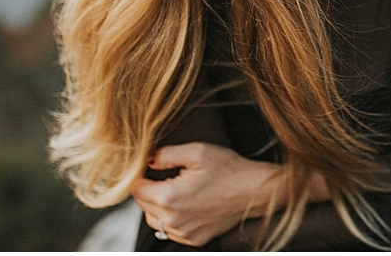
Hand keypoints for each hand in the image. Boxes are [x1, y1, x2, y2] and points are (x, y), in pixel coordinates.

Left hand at [131, 141, 285, 246]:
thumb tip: (148, 160)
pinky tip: (187, 205)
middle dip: (150, 190)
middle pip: (142, 205)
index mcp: (169, 197)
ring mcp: (184, 232)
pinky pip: (171, 231)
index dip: (142, 176)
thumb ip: (166, 154)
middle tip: (168, 177)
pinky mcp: (194, 238)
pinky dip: (172, 219)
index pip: (136, 189)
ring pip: (154, 221)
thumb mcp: (197, 151)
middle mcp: (173, 219)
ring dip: (158, 207)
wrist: (254, 190)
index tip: (152, 170)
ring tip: (176, 191)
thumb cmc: (230, 170)